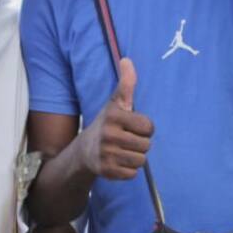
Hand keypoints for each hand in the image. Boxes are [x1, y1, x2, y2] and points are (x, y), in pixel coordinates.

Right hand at [78, 58, 153, 179]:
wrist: (84, 151)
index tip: (133, 126)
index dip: (144, 128)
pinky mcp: (106, 171)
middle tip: (127, 140)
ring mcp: (106, 154)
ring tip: (123, 151)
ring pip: (141, 160)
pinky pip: (132, 174)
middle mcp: (108, 134)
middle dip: (140, 144)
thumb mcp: (115, 103)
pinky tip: (118, 162)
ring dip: (135, 157)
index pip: (148, 126)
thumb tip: (127, 59)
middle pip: (146, 145)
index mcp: (114, 116)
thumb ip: (125, 84)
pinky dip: (128, 170)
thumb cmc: (106, 124)